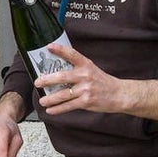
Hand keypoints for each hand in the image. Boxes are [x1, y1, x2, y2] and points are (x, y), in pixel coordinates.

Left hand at [36, 43, 157, 121]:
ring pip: (63, 94)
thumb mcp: (91, 69)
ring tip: (42, 100)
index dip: (60, 50)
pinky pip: (69, 106)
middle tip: (38, 82)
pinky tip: (51, 110)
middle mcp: (85, 76)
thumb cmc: (102, 82)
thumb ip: (77, 68)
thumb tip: (56, 70)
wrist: (119, 94)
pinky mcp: (86, 102)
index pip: (72, 54)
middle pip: (62, 77)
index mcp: (86, 65)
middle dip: (47, 80)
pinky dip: (58, 109)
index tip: (49, 47)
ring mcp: (85, 89)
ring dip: (50, 98)